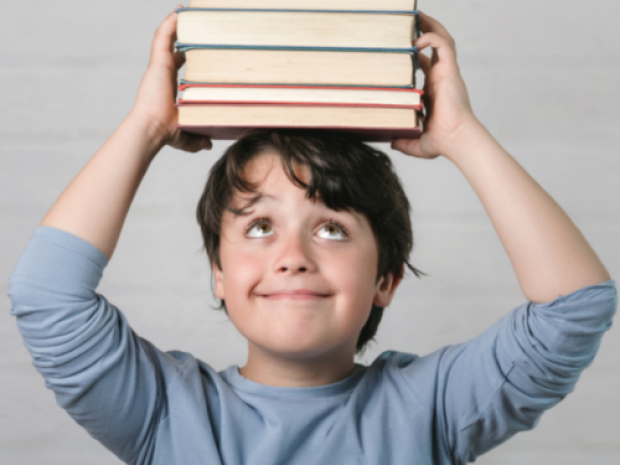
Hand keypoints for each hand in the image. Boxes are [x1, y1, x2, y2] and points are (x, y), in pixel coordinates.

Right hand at [130, 6, 211, 151]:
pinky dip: (170, 23)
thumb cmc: (166, 133)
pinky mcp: (158, 62)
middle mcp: (163, 73)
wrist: (153, 128)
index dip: (186, 53)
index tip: (196, 47)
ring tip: (188, 9)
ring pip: (167, 38)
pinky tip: (180, 11)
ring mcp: (159, 66)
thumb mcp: (187, 135)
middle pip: (173, 47)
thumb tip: (209, 144)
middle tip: (195, 23)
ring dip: (176, 23)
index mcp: (168, 85)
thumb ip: (198, 139)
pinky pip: (163, 36)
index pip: (178, 64)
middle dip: (183, 34)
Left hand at [391, 11, 480, 159]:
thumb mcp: (418, 142)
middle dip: (426, 30)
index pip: (427, 63)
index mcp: (435, 89)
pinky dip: (431, 37)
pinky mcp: (450, 71)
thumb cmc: (443, 142)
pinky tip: (417, 39)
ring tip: (418, 16)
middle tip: (413, 20)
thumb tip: (392, 143)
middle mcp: (442, 77)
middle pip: (436, 45)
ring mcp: (447, 72)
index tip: (403, 47)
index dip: (416, 52)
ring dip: (431, 26)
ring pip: (442, 40)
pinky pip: (443, 45)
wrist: (457, 140)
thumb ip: (404, 141)